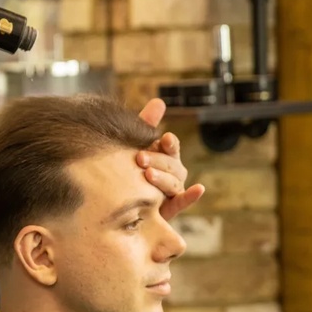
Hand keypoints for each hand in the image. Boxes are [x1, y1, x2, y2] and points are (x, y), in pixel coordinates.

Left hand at [137, 98, 205, 219]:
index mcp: (164, 157)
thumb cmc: (126, 169)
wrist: (112, 201)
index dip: (169, 143)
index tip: (164, 138)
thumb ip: (146, 125)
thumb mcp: (132, 146)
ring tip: (149, 175)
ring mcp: (170, 192)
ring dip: (165, 178)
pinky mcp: (167, 209)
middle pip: (171, 165)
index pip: (171, 148)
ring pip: (174, 183)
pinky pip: (181, 203)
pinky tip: (199, 189)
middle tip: (140, 158)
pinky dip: (191, 197)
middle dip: (158, 161)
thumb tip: (159, 102)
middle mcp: (171, 174)